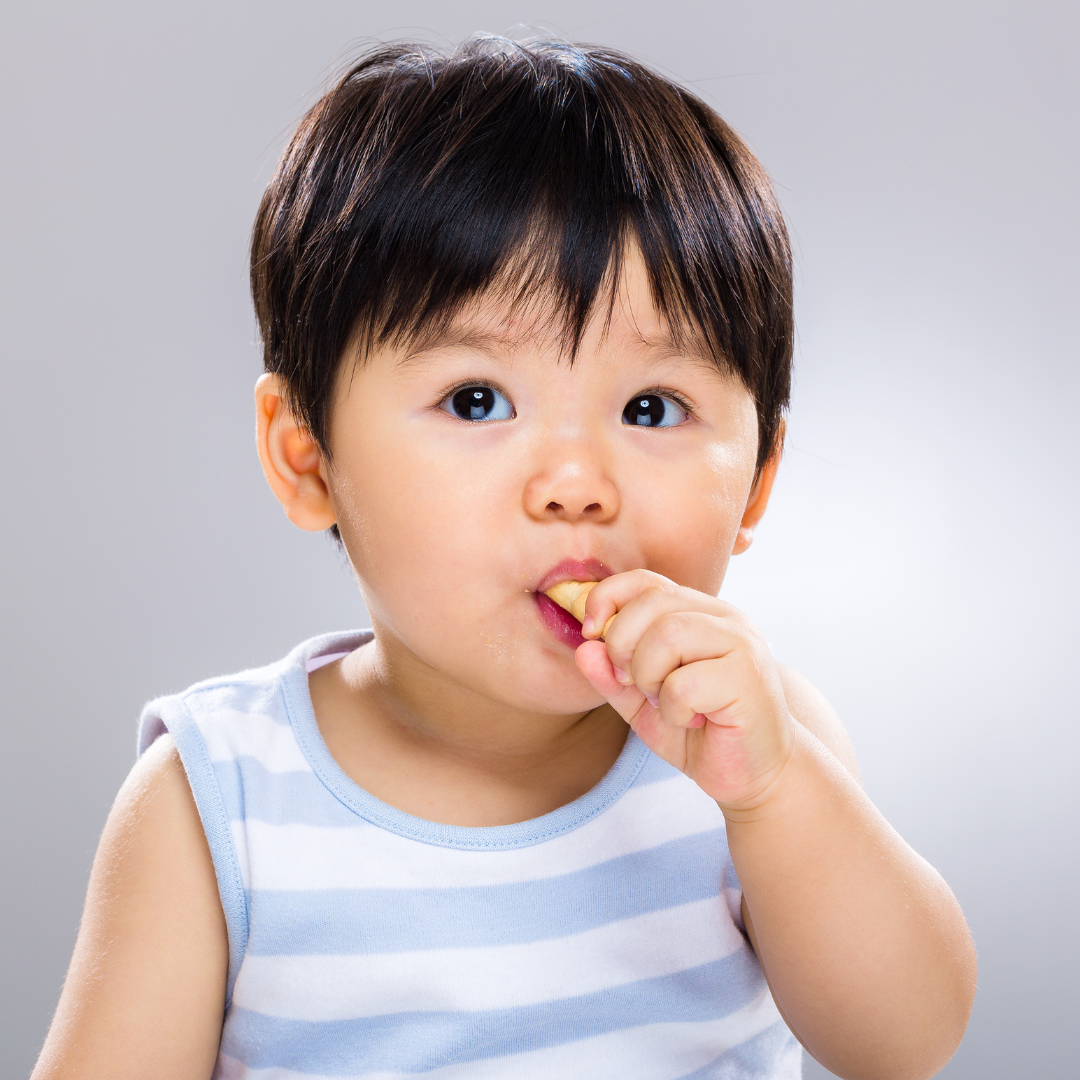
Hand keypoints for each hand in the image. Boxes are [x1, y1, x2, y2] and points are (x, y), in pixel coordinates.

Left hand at [575, 571, 796, 813]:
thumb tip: (584, 647)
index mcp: (698, 612)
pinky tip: (693, 719)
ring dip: (649, 678)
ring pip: (667, 635)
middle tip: (635, 684)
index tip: (590, 633)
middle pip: (650, 604)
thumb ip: (611, 675)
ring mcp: (741, 643)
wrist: (755, 774)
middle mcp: (724, 617)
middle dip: (623, 647)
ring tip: (664, 702)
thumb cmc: (701, 732)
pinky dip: (673, 709)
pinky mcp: (749, 677)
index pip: (644, 580)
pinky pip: (685, 683)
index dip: (607, 598)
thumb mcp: (641, 703)